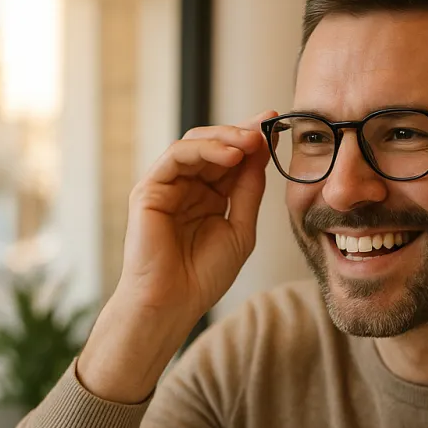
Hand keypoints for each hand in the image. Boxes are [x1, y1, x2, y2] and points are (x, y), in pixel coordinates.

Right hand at [118, 110, 275, 320]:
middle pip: (214, 144)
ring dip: (226, 137)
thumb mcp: (241, 228)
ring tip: (252, 141)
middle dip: (243, 132)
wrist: (174, 302)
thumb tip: (262, 152)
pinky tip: (231, 155)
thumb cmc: (204, 275)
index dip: (254, 140)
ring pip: (195, 143)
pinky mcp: (150, 188)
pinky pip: (176, 156)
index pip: (232, 158)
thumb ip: (249, 190)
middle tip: (268, 124)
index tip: (278, 124)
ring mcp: (167, 185)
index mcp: (210, 196)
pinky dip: (204, 150)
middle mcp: (188, 186)